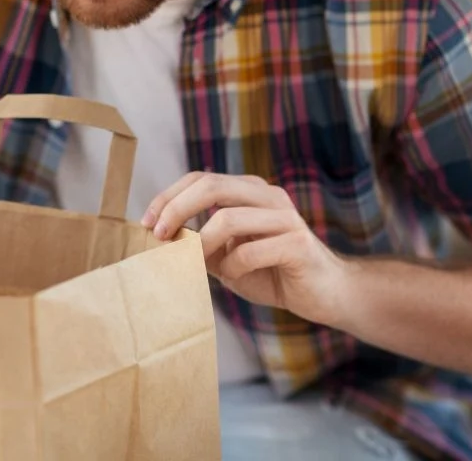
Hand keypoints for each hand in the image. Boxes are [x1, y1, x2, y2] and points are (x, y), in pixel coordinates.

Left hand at [141, 172, 351, 325]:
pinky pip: (249, 251)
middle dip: (176, 208)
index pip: (201, 178)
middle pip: (211, 185)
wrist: (325, 293)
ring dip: (203, 245)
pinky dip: (232, 268)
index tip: (147, 222)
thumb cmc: (272, 273)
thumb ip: (201, 244)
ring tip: (199, 265)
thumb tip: (161, 240)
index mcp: (249, 191)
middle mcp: (267, 196)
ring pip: (228, 218)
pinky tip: (235, 277)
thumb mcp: (227, 257)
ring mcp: (285, 217)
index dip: (169, 196)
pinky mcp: (297, 243)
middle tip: (158, 235)